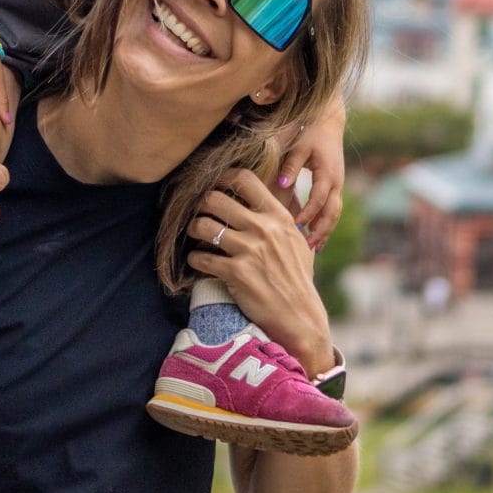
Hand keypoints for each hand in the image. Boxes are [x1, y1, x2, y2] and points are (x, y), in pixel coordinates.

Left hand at [185, 169, 332, 374]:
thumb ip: (278, 219)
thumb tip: (262, 197)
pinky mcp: (236, 273)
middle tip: (198, 213)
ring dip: (193, 230)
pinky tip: (198, 261)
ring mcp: (250, 251)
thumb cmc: (297, 277)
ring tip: (195, 236)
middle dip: (200, 204)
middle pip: (216, 199)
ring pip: (203, 225)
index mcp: (279, 217)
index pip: (245, 180)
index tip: (212, 184)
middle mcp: (264, 229)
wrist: (299, 315)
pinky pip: (201, 257)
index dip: (222, 178)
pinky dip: (194, 258)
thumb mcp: (296, 241)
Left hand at [277, 94, 347, 244]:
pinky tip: (317, 237)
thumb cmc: (310, 133)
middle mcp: (337, 181)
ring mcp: (338, 185)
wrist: (328, 122)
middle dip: (321, 230)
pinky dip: (326, 224)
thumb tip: (280, 184)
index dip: (309, 214)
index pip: (319, 198)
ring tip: (314, 248)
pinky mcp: (335, 186)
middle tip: (308, 248)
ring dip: (325, 230)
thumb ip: (290, 166)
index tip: (296, 226)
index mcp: (327, 172)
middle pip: (332, 212)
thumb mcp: (298, 146)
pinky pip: (333, 210)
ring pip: (335, 213)